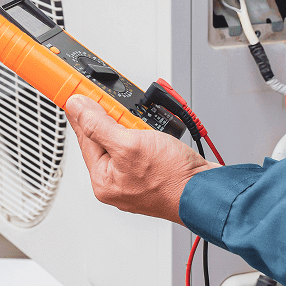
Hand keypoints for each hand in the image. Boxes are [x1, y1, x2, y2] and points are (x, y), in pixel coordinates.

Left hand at [64, 94, 217, 224]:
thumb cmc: (173, 178)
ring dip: (133, 126)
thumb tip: (77, 108)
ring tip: (145, 128)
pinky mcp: (152, 173)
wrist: (209, 192)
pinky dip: (146, 135)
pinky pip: (141, 147)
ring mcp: (134, 179)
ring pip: (124, 140)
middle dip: (113, 120)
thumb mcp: (129, 144)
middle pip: (103, 138)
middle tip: (124, 111)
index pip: (84, 137)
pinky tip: (154, 133)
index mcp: (103, 180)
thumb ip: (98, 125)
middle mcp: (116, 182)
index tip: (78, 93)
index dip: (83, 112)